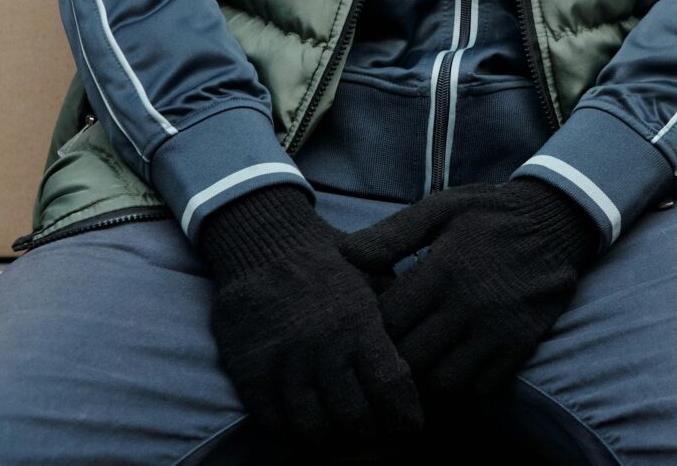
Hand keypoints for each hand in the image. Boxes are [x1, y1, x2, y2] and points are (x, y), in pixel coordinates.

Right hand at [196, 186, 422, 441]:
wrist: (265, 241)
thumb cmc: (331, 260)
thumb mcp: (376, 276)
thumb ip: (400, 315)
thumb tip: (427, 356)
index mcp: (358, 322)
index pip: (390, 388)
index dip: (405, 415)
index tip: (411, 424)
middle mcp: (321, 346)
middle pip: (353, 417)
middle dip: (372, 431)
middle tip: (379, 430)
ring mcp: (282, 361)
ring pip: (312, 426)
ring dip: (332, 435)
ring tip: (344, 428)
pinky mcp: (249, 370)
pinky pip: (273, 421)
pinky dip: (293, 430)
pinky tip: (309, 420)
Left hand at [340, 178, 602, 398]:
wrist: (558, 220)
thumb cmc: (490, 214)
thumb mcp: (441, 207)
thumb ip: (392, 234)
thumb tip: (344, 256)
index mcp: (444, 268)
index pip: (389, 320)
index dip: (371, 327)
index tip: (368, 324)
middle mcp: (469, 303)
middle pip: (411, 357)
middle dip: (394, 356)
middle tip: (390, 348)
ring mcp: (497, 328)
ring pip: (443, 380)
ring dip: (427, 374)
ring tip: (421, 358)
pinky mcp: (520, 344)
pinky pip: (481, 387)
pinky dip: (463, 384)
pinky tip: (455, 363)